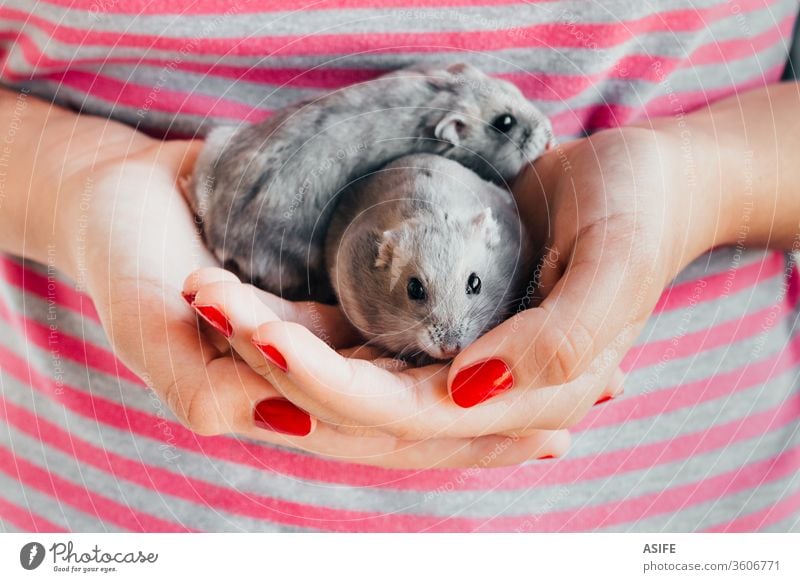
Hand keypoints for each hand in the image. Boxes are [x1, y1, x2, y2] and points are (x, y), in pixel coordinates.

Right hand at [59, 132, 568, 467]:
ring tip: (593, 367)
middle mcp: (308, 383)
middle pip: (418, 413)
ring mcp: (325, 339)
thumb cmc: (122, 252)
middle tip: (595, 401)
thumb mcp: (144, 319)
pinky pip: (406, 321)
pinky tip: (519, 315)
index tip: (537, 427)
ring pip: (422, 372)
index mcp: (269, 402)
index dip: (456, 436)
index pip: (377, 430)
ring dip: (502, 376)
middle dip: (503, 416)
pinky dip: (465, 323)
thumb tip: (295, 419)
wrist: (121, 196)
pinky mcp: (333, 297)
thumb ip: (201, 385)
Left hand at [196, 126, 715, 447]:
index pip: (406, 413)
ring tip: (211, 297)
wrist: (644, 185)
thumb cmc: (638, 214)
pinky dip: (304, 326)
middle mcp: (479, 393)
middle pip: (359, 404)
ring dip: (273, 346)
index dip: (330, 383)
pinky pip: (359, 342)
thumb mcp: (619, 265)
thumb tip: (469, 387)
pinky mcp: (434, 328)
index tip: (263, 334)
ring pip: (347, 378)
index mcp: (525, 395)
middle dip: (277, 362)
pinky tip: (253, 302)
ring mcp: (452, 364)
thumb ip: (561, 340)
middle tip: (209, 303)